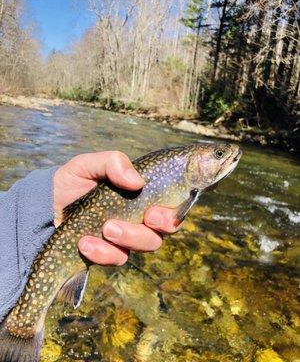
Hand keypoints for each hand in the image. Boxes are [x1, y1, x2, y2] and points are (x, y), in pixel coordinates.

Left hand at [53, 151, 177, 265]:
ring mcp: (126, 236)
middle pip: (165, 229)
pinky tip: (85, 243)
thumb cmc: (71, 182)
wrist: (44, 207)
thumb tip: (137, 182)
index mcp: (142, 193)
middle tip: (143, 218)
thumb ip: (112, 163)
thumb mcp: (88, 164)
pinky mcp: (109, 253)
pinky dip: (103, 252)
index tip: (155, 212)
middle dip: (157, 226)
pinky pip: (118, 258)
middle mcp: (140, 216)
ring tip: (105, 228)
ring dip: (129, 238)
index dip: (174, 212)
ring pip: (147, 244)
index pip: (173, 203)